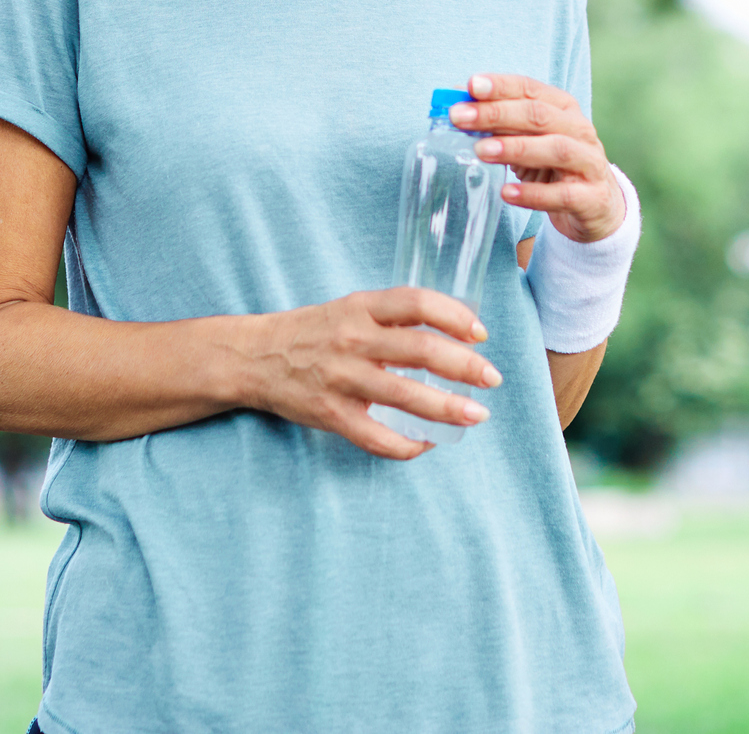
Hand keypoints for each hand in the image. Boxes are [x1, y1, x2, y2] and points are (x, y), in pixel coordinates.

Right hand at [242, 287, 503, 460]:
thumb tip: (450, 330)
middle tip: (492, 378)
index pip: (417, 303)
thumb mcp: (350, 309)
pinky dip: (407, 445)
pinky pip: (377, 437)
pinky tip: (426, 444)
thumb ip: (392, 318)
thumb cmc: (312, 331)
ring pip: (406, 396)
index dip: (455, 316)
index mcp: (360, 308)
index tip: (480, 333)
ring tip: (478, 415)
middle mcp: (353, 340)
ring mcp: (342, 379)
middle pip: (422, 350)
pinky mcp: (331, 414)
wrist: (255, 357)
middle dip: (466, 366)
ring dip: (449, 408)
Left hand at [450, 73, 625, 244]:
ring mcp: (589, 163)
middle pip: (538, 115)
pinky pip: (562, 195)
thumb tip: (456, 107)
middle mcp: (579, 130)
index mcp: (562, 108)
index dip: (500, 86)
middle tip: (459, 118)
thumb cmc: (553, 164)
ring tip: (481, 151)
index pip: (529, 89)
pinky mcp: (591, 197)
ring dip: (515, 148)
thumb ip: (498, 123)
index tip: (470, 86)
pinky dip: (533, 194)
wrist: (597, 203)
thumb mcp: (528, 138)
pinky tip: (507, 192)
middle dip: (496, 113)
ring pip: (555, 149)